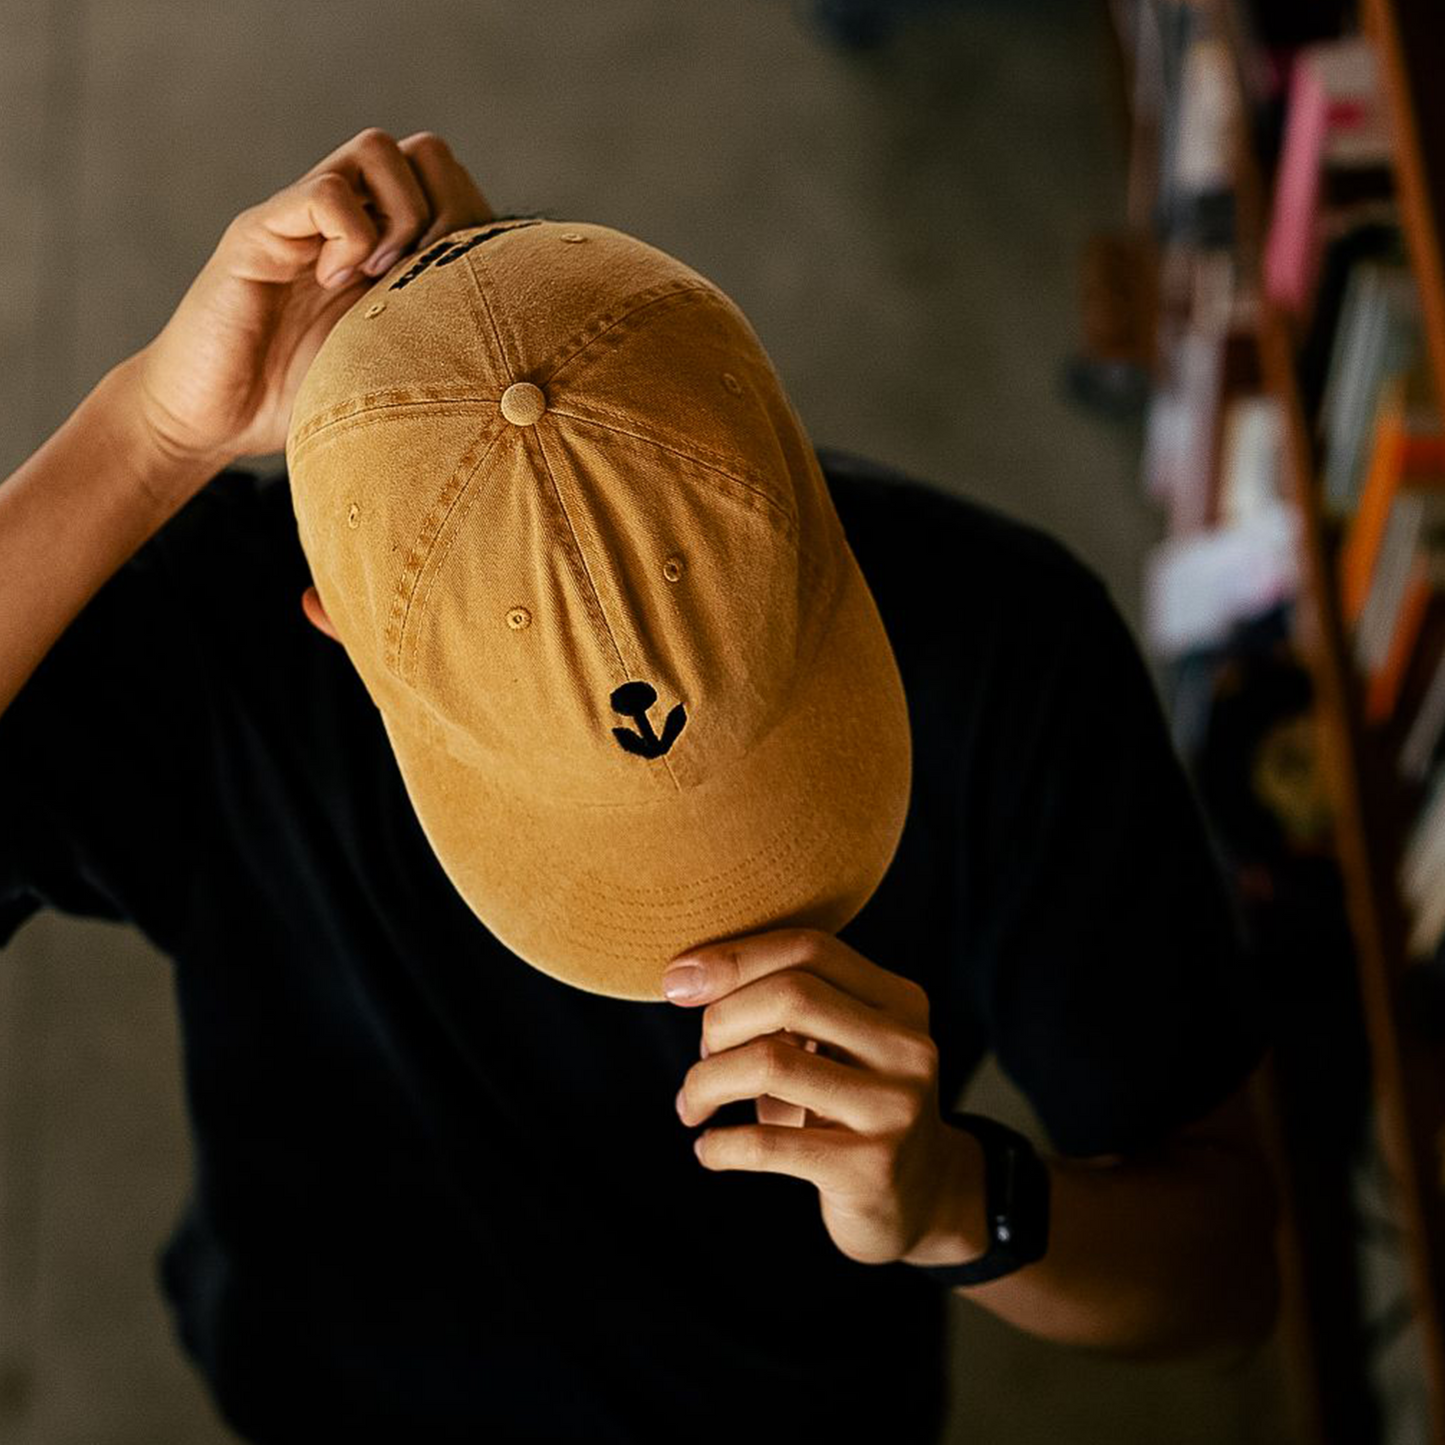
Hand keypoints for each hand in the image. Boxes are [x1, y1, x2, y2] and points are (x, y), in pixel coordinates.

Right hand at [127, 127, 492, 486]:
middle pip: (425, 153)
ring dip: (398, 215)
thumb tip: (520, 375)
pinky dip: (346, 234)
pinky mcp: (261, 231)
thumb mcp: (390, 375)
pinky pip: (326, 190)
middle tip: (423, 279)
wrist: (210, 422)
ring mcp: (304, 220)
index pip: (450, 187)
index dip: (469, 225)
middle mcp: (349, 224)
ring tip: (378, 278)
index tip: (458, 290)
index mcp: (386, 252)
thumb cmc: (300, 406)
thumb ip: (438, 347)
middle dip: (443, 212)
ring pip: (377, 151)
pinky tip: (334, 284)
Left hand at [666, 927, 970, 1266]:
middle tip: (700, 1057)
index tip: (676, 981)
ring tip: (691, 1104)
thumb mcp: (836, 1047)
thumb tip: (687, 979)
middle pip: (790, 995)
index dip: (734, 957)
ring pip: (770, 1063)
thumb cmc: (851, 1108)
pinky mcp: (870, 1169)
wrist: (922, 1200)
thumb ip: (785, 1007)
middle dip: (719, 1020)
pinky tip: (708, 1149)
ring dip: (706, 1081)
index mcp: (899, 1001)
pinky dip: (721, 1144)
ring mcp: (894, 1108)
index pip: (808, 949)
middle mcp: (907, 1047)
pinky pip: (768, 1144)